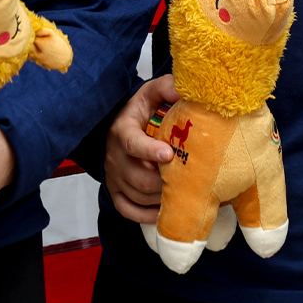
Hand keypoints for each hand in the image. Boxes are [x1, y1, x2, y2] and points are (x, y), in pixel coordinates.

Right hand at [105, 74, 177, 223]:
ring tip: (182, 191)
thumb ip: (165, 88)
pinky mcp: (115, 191)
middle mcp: (115, 157)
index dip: (149, 151)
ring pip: (138, 195)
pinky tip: (164, 209)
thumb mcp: (149, 94)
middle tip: (188, 178)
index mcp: (122, 131)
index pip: (132, 144)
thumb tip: (182, 90)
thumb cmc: (138, 111)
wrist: (117, 126)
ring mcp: (114, 177)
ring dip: (161, 196)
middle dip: (165, 180)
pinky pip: (128, 209)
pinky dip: (146, 214)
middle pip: (140, 177)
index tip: (168, 154)